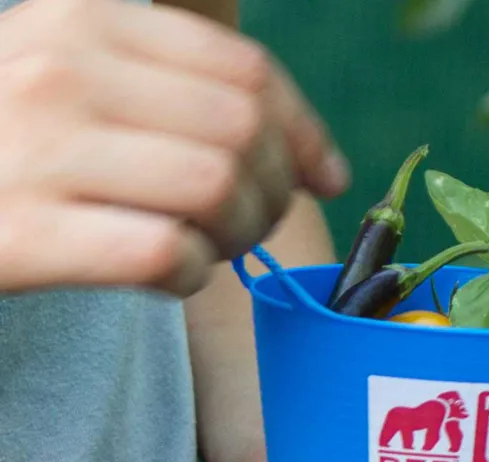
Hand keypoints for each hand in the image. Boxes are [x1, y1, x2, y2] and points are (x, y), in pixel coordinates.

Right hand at [0, 0, 348, 295]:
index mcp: (88, 18)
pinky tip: (169, 275)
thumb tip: (321, 161)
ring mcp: (37, 149)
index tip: (325, 176)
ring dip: (234, 236)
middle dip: (271, 193)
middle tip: (243, 224)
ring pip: (216, 189)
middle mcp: (60, 68)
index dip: (303, 134)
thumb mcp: (88, 84)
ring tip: (204, 246)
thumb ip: (186, 92)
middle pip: (242, 133)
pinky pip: (167, 253)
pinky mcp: (26, 234)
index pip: (246, 73)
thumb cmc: (24, 149)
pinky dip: (190, 275)